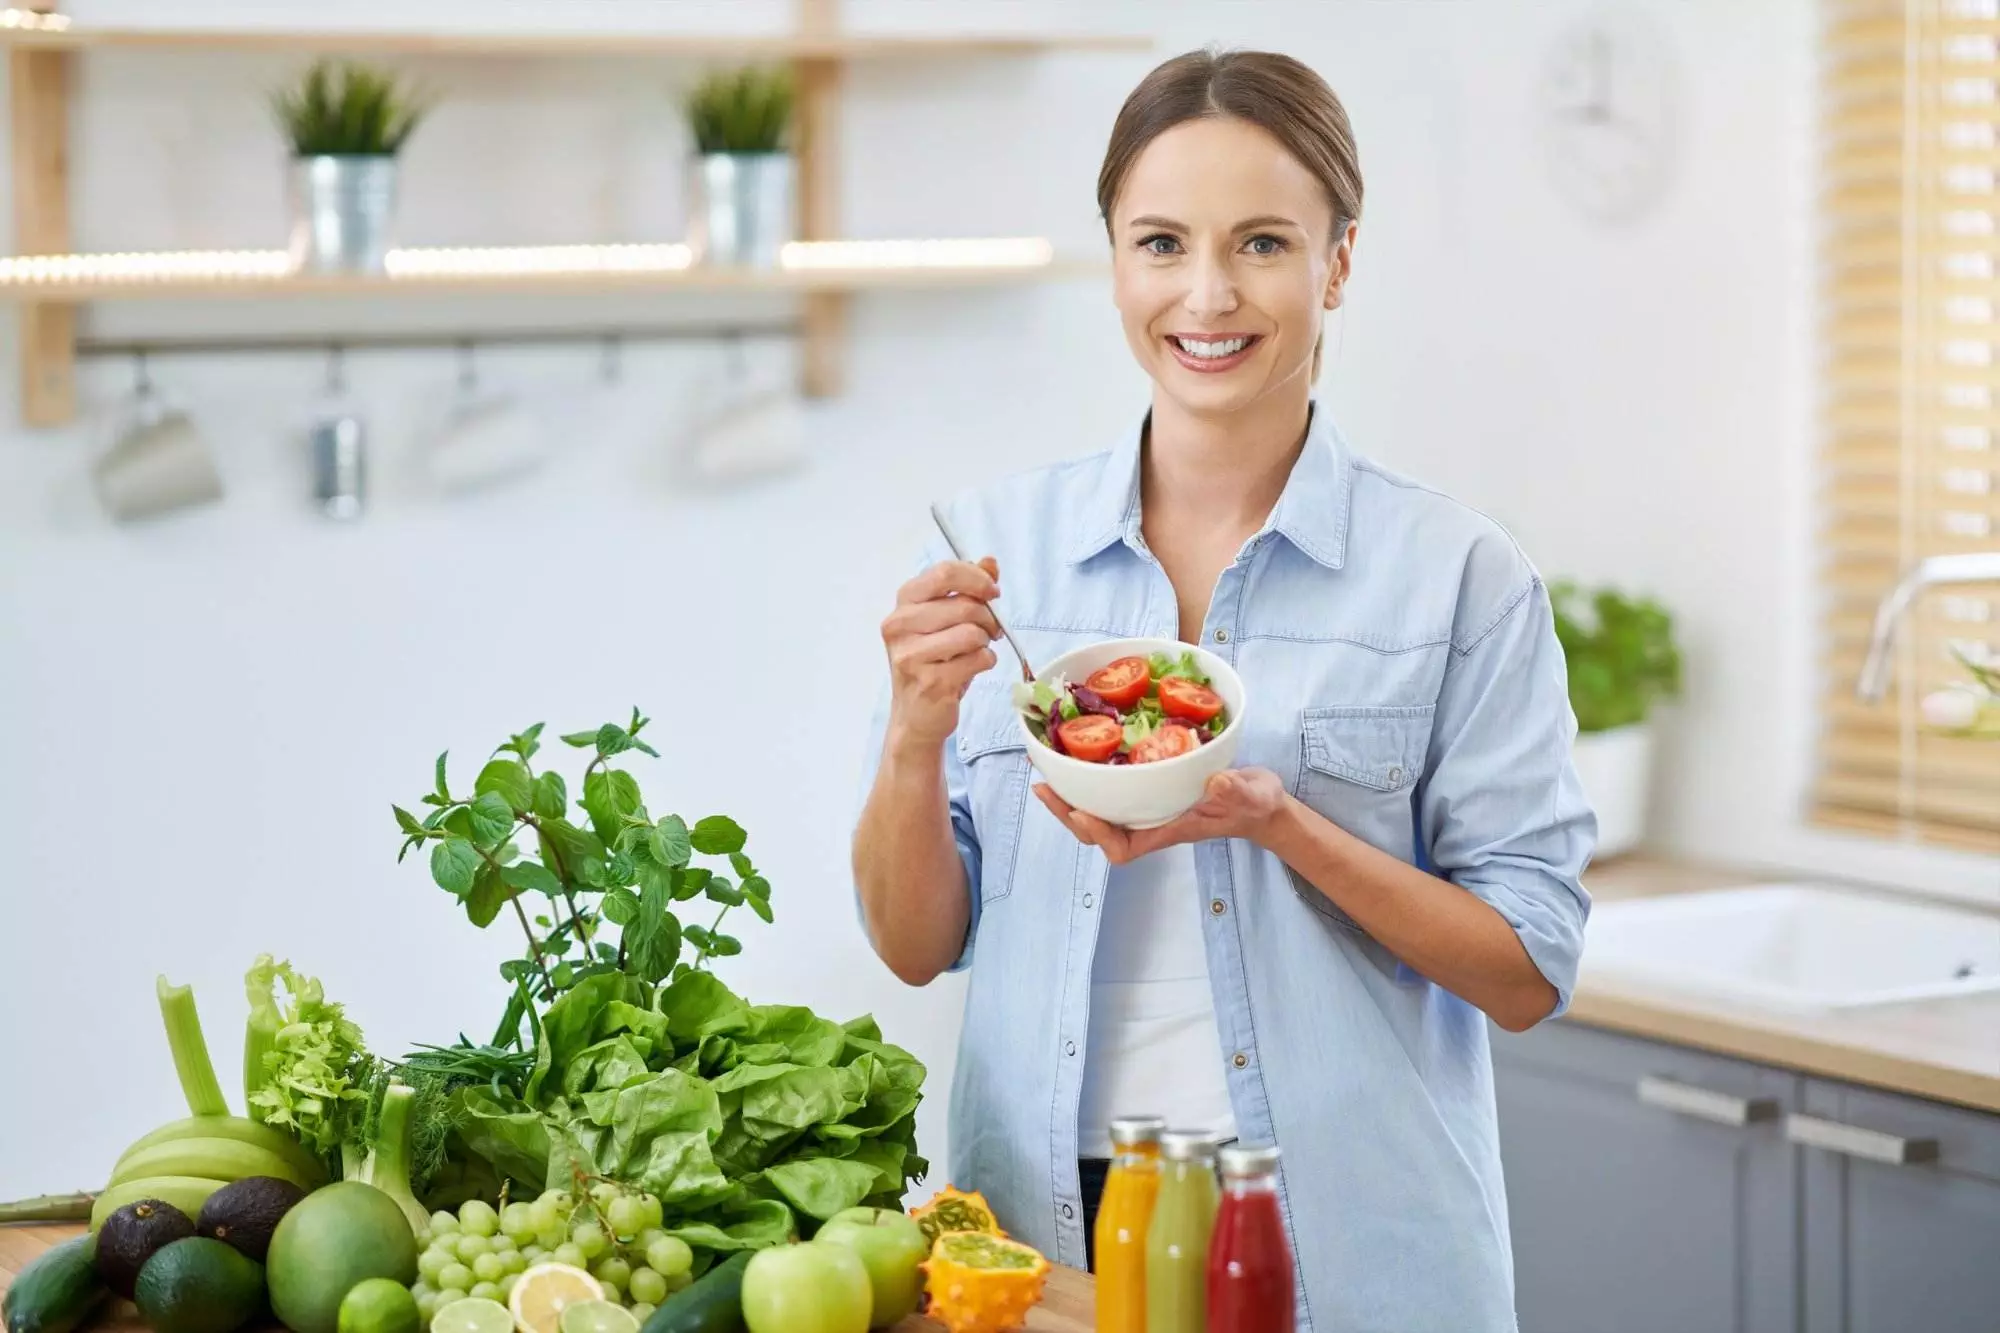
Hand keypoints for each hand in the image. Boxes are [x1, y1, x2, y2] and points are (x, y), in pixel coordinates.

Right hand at [881, 556, 1003, 750]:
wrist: (915, 715)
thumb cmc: (933, 662)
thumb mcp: (946, 619)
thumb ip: (967, 588)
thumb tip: (990, 562)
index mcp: (904, 602)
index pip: (945, 573)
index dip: (977, 579)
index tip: (992, 592)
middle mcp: (900, 625)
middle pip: (965, 605)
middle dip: (988, 618)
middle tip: (989, 631)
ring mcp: (911, 655)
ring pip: (972, 633)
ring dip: (985, 643)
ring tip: (976, 651)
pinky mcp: (930, 682)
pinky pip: (978, 660)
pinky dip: (985, 663)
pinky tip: (972, 669)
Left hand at [1032, 768, 1291, 863]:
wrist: (1258, 800)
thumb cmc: (1252, 803)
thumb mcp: (1248, 794)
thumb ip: (1233, 791)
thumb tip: (1215, 783)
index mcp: (1168, 830)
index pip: (1122, 848)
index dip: (1098, 834)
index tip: (1082, 812)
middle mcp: (1150, 823)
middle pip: (1098, 831)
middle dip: (1067, 812)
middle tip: (1043, 785)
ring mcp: (1147, 808)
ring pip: (1099, 811)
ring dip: (1071, 795)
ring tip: (1047, 772)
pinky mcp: (1148, 789)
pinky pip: (1111, 791)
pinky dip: (1091, 777)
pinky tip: (1079, 756)